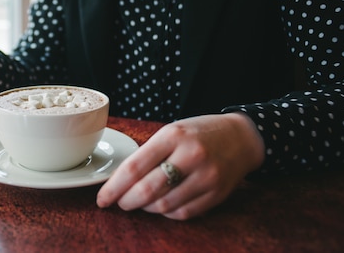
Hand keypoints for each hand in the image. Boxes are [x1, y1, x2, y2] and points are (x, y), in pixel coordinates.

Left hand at [96, 113, 264, 219]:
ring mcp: (206, 177)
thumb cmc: (198, 133)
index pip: (135, 166)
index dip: (114, 186)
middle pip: (148, 190)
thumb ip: (148, 153)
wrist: (241, 137)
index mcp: (173, 135)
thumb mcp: (172, 131)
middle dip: (127, 201)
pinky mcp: (217, 194)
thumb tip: (119, 181)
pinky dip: (166, 213)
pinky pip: (183, 213)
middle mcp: (191, 156)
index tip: (102, 198)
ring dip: (145, 208)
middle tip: (120, 202)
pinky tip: (162, 205)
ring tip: (140, 202)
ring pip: (164, 205)